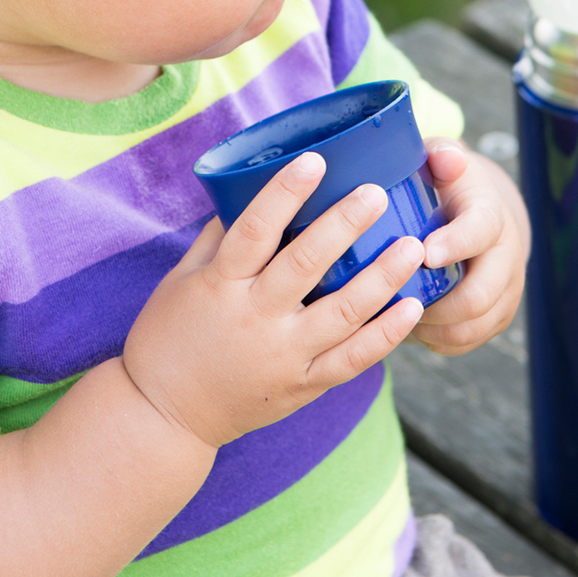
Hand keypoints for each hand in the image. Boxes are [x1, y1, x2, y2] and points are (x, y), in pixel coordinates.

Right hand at [122, 152, 425, 448]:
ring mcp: (283, 356)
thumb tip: (246, 190)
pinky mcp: (303, 386)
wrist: (163, 415)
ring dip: (381, 277)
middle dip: (345, 225)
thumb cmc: (168, 338)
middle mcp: (255, 318)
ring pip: (342, 313)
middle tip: (377, 193)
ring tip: (413, 246)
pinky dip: (386, 335)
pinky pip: (352, 360)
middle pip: (306, 264)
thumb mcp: (180, 281)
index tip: (315, 161)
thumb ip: (217, 239)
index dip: (285, 193)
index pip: (255, 230)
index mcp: (220, 285)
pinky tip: (414, 306)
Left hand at [412, 138, 529, 355]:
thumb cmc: (447, 186)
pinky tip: (407, 326)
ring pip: (474, 325)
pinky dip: (436, 340)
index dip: (455, 244)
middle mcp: (506, 257)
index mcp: (490, 215)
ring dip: (433, 327)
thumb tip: (444, 158)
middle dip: (438, 303)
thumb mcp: (442, 161)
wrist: (479, 216)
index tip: (423, 253)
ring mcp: (505, 291)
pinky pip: (467, 341)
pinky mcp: (495, 317)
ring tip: (396, 317)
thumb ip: (441, 156)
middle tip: (395, 299)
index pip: (481, 231)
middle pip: (481, 294)